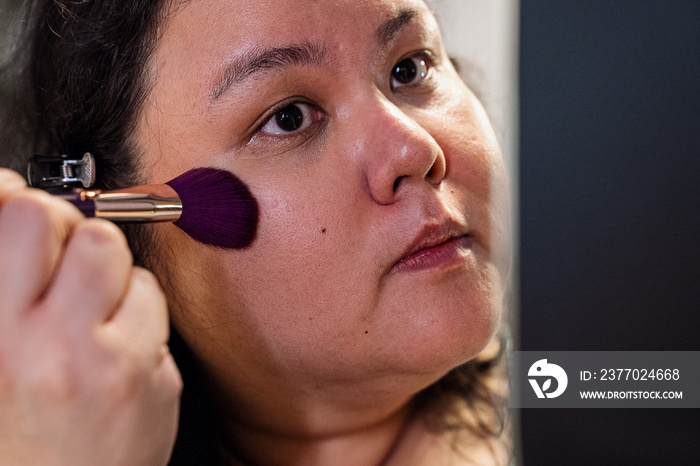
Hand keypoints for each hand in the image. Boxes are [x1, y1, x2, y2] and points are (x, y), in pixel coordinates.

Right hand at [0, 168, 181, 464]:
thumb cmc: (17, 434)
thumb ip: (0, 279)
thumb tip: (7, 189)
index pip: (11, 218)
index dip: (18, 203)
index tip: (21, 210)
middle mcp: (35, 347)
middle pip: (67, 222)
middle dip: (67, 229)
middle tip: (62, 264)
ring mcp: (97, 361)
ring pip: (115, 252)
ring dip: (106, 268)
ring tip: (90, 309)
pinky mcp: (146, 376)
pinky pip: (152, 299)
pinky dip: (137, 309)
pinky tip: (117, 344)